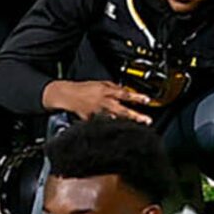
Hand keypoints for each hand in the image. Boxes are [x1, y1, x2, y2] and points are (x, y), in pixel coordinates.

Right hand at [43, 78, 157, 122]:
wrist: (66, 95)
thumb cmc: (83, 88)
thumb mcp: (100, 83)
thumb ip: (114, 87)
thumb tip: (127, 91)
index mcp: (106, 91)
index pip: (124, 94)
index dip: (136, 97)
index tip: (147, 100)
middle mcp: (103, 103)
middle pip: (122, 110)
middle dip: (135, 116)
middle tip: (147, 120)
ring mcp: (98, 113)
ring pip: (114, 120)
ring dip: (126, 123)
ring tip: (137, 127)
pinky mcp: (92, 120)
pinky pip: (104, 124)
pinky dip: (111, 127)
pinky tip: (119, 131)